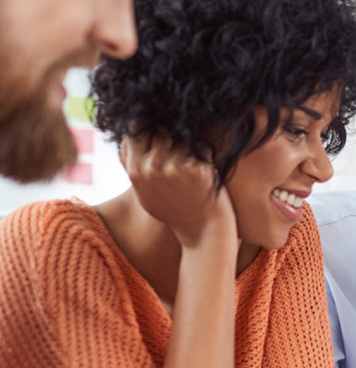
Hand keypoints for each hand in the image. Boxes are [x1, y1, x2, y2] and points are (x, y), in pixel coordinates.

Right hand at [121, 132, 235, 248]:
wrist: (203, 232)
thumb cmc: (174, 211)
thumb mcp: (145, 193)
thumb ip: (134, 166)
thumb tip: (127, 135)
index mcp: (135, 172)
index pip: (134, 130)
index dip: (148, 126)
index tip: (159, 129)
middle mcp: (152, 167)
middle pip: (160, 129)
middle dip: (171, 133)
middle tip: (181, 147)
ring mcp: (176, 168)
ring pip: (182, 136)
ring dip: (190, 143)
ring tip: (194, 162)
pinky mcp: (199, 170)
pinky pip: (202, 146)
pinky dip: (207, 153)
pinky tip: (207, 168)